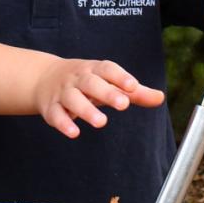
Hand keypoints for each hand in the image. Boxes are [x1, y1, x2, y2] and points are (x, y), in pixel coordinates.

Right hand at [32, 58, 164, 137]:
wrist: (44, 77)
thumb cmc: (86, 81)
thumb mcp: (109, 82)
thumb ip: (134, 92)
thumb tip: (160, 98)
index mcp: (94, 70)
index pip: (108, 69)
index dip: (120, 77)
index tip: (133, 86)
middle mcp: (78, 79)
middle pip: (91, 83)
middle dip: (107, 93)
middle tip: (123, 104)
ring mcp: (63, 92)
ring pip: (73, 99)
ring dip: (86, 110)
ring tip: (101, 122)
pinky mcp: (51, 107)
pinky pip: (56, 115)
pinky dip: (63, 123)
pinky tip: (74, 132)